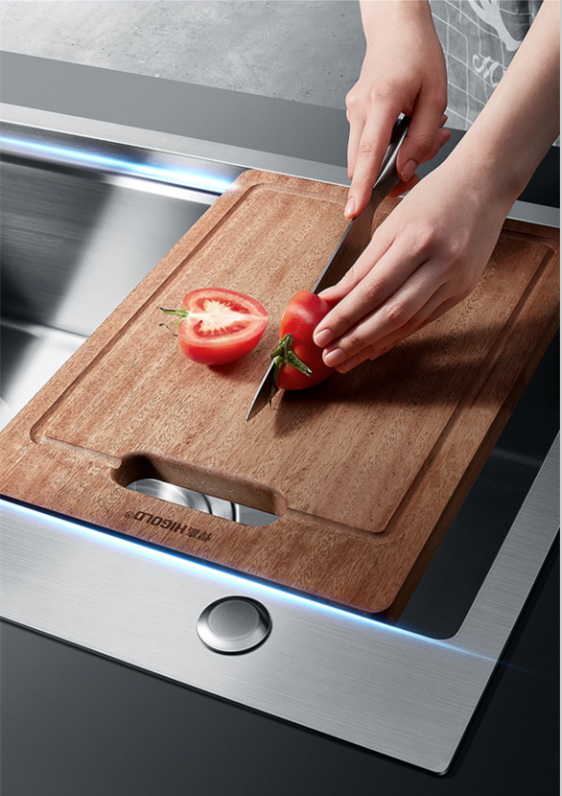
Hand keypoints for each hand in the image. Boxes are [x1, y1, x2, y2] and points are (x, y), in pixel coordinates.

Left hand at [313, 161, 512, 371]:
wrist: (485, 186)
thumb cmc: (436, 196)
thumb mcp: (393, 223)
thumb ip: (363, 264)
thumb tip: (334, 296)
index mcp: (417, 239)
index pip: (373, 288)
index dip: (345, 315)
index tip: (322, 333)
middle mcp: (440, 263)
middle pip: (392, 312)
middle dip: (356, 339)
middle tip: (330, 356)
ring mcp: (456, 280)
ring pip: (409, 322)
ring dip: (374, 344)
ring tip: (347, 358)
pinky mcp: (463, 290)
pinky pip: (425, 320)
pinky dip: (398, 335)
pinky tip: (377, 346)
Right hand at [346, 0, 449, 216]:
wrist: (397, 29)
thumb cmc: (418, 55)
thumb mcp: (436, 97)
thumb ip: (423, 139)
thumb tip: (406, 171)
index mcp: (381, 101)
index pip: (369, 154)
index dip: (362, 187)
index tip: (354, 210)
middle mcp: (359, 108)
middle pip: (363, 163)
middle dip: (386, 177)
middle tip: (416, 169)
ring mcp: (353, 111)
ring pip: (364, 157)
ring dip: (388, 162)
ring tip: (418, 143)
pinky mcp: (354, 114)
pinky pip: (365, 145)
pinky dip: (384, 150)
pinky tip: (406, 134)